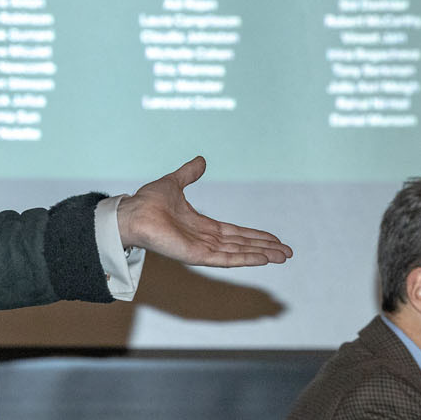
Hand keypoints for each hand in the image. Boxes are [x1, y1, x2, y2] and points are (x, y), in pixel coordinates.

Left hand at [115, 156, 292, 266]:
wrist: (132, 212)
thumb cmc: (147, 202)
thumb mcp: (174, 182)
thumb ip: (189, 173)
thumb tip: (202, 160)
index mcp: (202, 226)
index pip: (236, 233)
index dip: (256, 236)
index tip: (275, 239)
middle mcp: (205, 240)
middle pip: (242, 245)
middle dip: (266, 248)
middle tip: (288, 252)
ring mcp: (201, 249)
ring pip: (239, 253)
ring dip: (261, 254)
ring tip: (282, 256)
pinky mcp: (196, 255)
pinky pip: (226, 259)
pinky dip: (245, 259)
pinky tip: (263, 259)